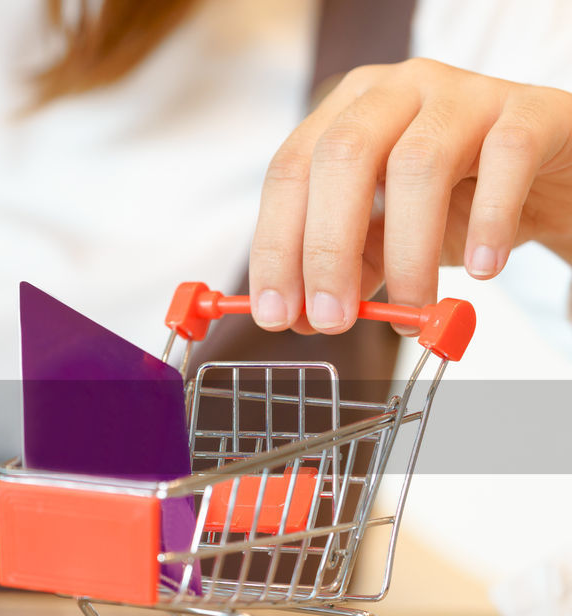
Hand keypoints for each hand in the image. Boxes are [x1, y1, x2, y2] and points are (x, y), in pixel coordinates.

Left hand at [250, 58, 571, 333]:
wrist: (547, 179)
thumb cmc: (455, 201)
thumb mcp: (386, 235)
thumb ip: (345, 268)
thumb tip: (300, 317)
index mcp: (345, 113)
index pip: (290, 171)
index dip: (276, 244)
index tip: (275, 313)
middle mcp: (396, 91)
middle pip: (342, 156)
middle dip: (327, 248)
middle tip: (331, 320)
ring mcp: (464, 93)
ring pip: (419, 164)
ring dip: (407, 252)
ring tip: (412, 312)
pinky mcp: (530, 111)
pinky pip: (506, 158)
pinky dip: (490, 221)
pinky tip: (484, 271)